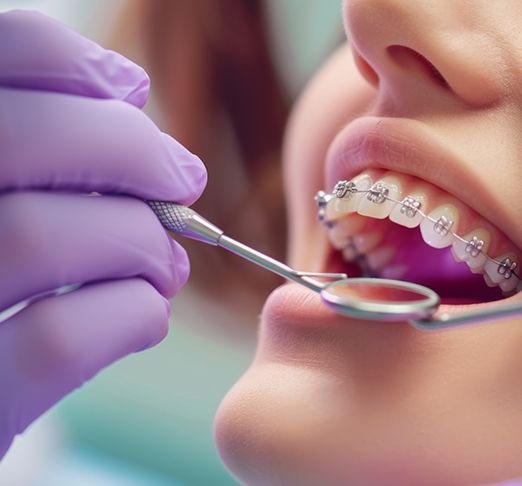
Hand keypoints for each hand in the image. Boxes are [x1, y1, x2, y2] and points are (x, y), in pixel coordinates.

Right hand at [0, 10, 206, 457]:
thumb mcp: (6, 190)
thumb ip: (46, 148)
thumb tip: (135, 114)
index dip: (69, 63)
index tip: (132, 90)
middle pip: (20, 140)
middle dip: (130, 151)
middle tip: (182, 180)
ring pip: (35, 236)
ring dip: (137, 241)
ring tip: (168, 261)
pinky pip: (55, 344)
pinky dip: (128, 317)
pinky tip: (147, 316)